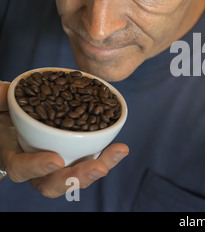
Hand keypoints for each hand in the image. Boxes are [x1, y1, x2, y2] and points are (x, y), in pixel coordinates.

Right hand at [0, 81, 128, 197]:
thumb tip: (6, 90)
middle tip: (98, 168)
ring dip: (101, 166)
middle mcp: (37, 170)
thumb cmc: (6, 116)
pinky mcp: (76, 159)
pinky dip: (108, 156)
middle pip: (54, 184)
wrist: (17, 123)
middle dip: (77, 178)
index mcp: (14, 158)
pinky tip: (121, 148)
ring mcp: (59, 167)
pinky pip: (92, 162)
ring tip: (119, 152)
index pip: (20, 169)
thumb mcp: (0, 108)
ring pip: (77, 177)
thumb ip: (1, 100)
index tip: (55, 160)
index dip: (36, 166)